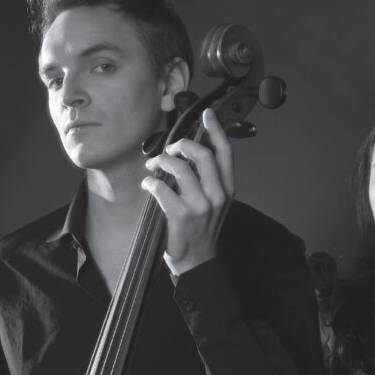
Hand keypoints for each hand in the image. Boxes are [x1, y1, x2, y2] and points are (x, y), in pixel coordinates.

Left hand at [141, 108, 234, 275]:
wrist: (198, 260)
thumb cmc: (203, 228)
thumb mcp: (215, 202)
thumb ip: (209, 178)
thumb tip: (191, 151)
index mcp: (227, 188)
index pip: (225, 153)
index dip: (216, 130)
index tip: (207, 115)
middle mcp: (217, 194)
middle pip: (202, 154)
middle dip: (182, 145)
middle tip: (170, 148)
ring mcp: (200, 205)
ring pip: (180, 168)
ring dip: (162, 161)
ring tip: (153, 165)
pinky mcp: (181, 215)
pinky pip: (161, 187)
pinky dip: (150, 181)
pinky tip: (148, 183)